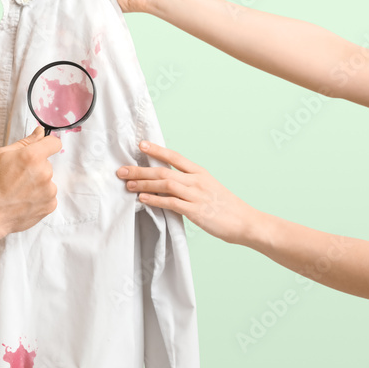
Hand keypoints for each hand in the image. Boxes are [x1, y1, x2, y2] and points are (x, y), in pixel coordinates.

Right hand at [0, 126, 61, 241]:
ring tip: (18, 191)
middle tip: (16, 176)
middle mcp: (45, 172)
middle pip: (46, 163)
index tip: (38, 150)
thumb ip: (24, 142)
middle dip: (35, 166)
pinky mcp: (50, 205)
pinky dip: (38, 197)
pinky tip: (23, 200)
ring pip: (47, 180)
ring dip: (37, 183)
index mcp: (32, 156)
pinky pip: (48, 195)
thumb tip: (40, 132)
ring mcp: (49, 191)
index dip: (46, 145)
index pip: (54, 143)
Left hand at [115, 140, 256, 245]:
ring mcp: (196, 195)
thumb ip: (190, 184)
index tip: (140, 145)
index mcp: (200, 173)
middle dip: (140, 170)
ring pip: (165, 184)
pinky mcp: (195, 211)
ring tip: (128, 185)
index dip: (157, 150)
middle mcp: (197, 181)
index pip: (175, 157)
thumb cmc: (227, 208)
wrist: (247, 222)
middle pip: (163, 171)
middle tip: (121, 170)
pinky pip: (171, 203)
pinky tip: (142, 199)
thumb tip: (168, 184)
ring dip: (143, 184)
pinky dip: (155, 200)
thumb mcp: (210, 188)